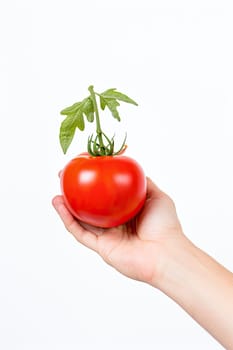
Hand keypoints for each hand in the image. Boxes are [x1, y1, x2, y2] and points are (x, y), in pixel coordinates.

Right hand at [52, 177, 183, 283]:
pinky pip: (81, 233)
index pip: (106, 196)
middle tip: (64, 181)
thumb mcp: (156, 196)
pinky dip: (69, 220)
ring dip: (67, 208)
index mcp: (126, 212)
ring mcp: (107, 236)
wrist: (166, 252)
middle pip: (90, 208)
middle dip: (76, 195)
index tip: (83, 170)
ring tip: (56, 194)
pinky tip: (60, 207)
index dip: (93, 184)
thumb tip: (132, 169)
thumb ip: (144, 183)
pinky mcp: (101, 248)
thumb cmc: (165, 225)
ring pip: (82, 221)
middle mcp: (115, 224)